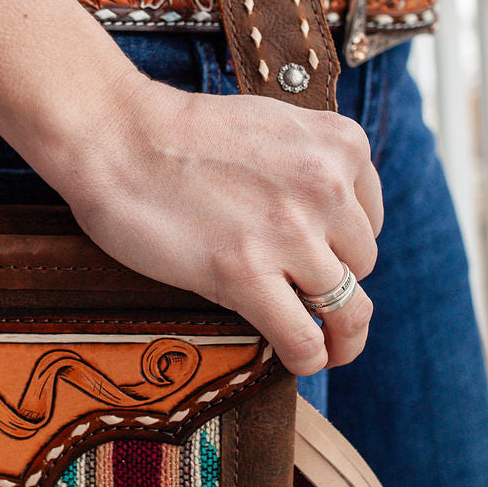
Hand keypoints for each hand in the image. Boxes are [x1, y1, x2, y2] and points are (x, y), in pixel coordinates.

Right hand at [54, 74, 382, 374]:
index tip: (320, 258)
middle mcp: (326, 186)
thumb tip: (329, 220)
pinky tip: (298, 360)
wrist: (117, 137)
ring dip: (340, 336)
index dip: (344, 244)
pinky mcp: (245, 273)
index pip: (370, 217)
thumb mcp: (275, 126)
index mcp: (339, 144)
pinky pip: (305, 339)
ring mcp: (289, 232)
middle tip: (305, 296)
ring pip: (349, 308)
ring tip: (328, 348)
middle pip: (362, 263)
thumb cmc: (180, 134)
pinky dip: (309, 358)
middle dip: (336, 282)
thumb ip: (312, 164)